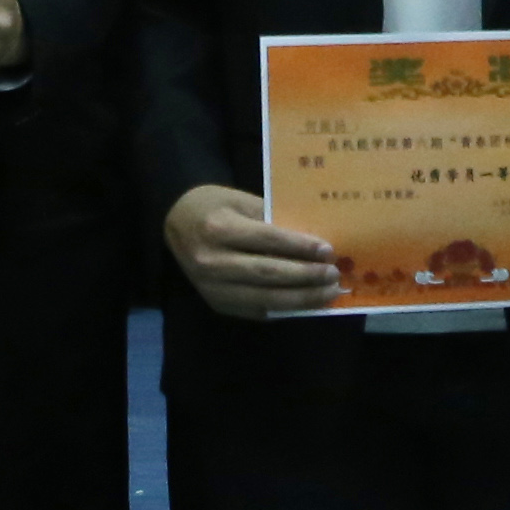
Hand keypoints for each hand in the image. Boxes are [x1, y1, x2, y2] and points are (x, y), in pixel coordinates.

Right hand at [163, 182, 345, 320]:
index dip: (299, 247)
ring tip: (327, 294)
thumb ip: (272, 218)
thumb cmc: (214, 205)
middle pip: (268, 273)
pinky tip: (306, 303)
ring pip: (264, 298)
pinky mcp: (216, 304)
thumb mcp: (241, 200)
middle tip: (333, 275)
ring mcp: (212, 288)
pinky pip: (256, 310)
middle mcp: (213, 262)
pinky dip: (284, 308)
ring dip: (301, 298)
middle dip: (305, 276)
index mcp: (219, 228)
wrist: (176, 224)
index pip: (267, 240)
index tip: (327, 251)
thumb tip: (313, 239)